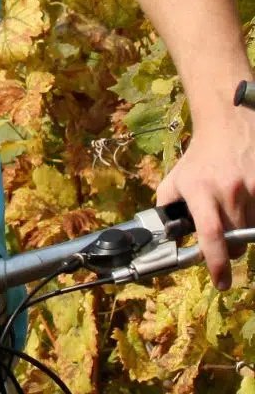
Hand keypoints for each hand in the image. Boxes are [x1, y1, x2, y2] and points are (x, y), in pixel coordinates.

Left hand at [157, 106, 254, 289]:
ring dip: (244, 233)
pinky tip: (247, 208)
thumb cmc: (198, 162)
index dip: (216, 262)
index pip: (210, 233)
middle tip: (224, 240)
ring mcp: (254, 188)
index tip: (221, 283)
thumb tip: (166, 240)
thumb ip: (167, 210)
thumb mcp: (175, 181)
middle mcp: (229, 190)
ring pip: (253, 233)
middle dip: (230, 249)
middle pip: (237, 241)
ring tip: (234, 215)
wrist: (228, 130)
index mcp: (200, 189)